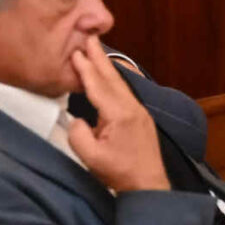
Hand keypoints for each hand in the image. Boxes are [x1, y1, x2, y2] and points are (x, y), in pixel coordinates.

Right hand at [66, 39, 168, 193]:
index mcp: (120, 115)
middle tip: (90, 38)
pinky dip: (114, 81)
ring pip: (120, 85)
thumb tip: (77, 120)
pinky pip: (124, 94)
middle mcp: (132, 109)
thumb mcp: (91, 157)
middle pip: (113, 79)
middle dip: (100, 58)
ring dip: (107, 68)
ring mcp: (139, 113)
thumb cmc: (120, 173)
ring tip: (97, 53)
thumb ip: (78, 134)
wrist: (149, 185)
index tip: (76, 52)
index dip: (86, 69)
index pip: (99, 86)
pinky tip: (109, 78)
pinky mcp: (141, 119)